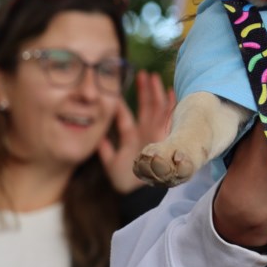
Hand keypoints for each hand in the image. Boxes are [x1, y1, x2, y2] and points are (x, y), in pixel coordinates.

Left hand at [99, 70, 175, 193]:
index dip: (122, 104)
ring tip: (153, 77)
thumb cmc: (124, 179)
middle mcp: (145, 132)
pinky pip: (169, 117)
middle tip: (142, 74)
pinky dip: (170, 104)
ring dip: (155, 92)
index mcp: (131, 136)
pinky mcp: (166, 137)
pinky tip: (170, 91)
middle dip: (144, 90)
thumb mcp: (110, 162)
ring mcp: (156, 133)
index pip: (126, 116)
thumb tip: (96, 135)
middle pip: (145, 106)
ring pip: (156, 108)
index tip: (115, 91)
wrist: (138, 192)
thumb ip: (103, 149)